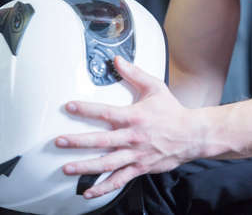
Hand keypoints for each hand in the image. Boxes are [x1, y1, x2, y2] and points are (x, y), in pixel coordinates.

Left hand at [55, 56, 201, 198]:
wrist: (192, 134)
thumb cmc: (172, 111)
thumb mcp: (155, 87)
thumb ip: (134, 73)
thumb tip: (118, 60)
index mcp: (134, 116)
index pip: (106, 112)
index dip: (86, 109)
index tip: (69, 107)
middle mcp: (133, 137)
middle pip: (101, 141)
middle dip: (78, 142)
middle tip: (59, 141)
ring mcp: (136, 155)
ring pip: (107, 164)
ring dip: (85, 167)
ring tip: (67, 168)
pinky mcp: (140, 168)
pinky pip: (119, 180)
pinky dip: (103, 188)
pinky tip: (88, 192)